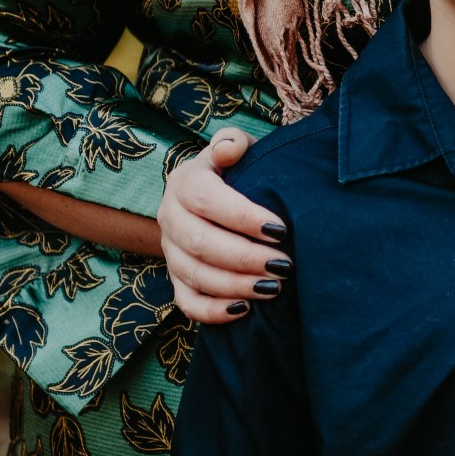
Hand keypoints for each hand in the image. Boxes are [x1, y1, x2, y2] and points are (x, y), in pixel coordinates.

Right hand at [160, 129, 288, 323]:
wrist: (221, 194)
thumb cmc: (239, 171)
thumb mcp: (238, 149)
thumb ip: (233, 143)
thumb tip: (230, 149)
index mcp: (184, 183)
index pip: (206, 200)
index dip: (242, 217)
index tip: (280, 230)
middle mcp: (170, 217)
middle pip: (200, 243)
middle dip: (244, 258)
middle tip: (283, 265)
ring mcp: (171, 252)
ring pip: (194, 276)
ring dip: (235, 285)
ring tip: (274, 288)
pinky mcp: (177, 280)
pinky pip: (187, 303)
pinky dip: (213, 312)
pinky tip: (245, 310)